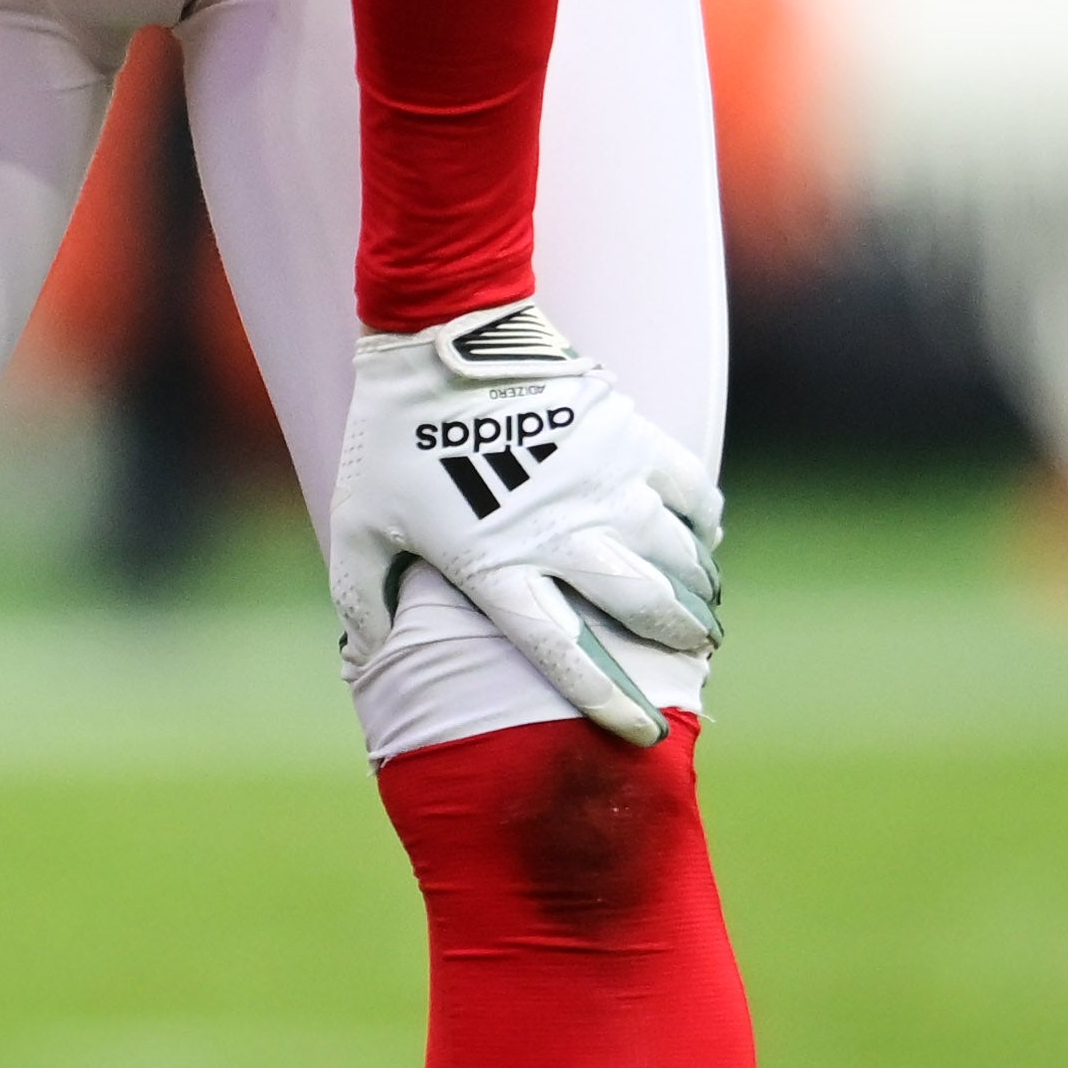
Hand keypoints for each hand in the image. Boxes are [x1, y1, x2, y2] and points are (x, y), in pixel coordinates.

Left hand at [325, 302, 721, 745]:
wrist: (440, 335)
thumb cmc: (393, 436)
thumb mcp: (360, 524)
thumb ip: (364, 596)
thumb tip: (370, 655)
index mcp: (498, 566)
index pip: (564, 652)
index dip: (610, 698)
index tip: (645, 733)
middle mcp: (562, 533)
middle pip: (640, 604)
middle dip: (677, 637)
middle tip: (695, 652)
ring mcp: (603, 482)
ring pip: (675, 554)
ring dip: (698, 589)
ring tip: (706, 609)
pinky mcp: (629, 434)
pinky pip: (689, 489)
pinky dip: (704, 521)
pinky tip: (705, 538)